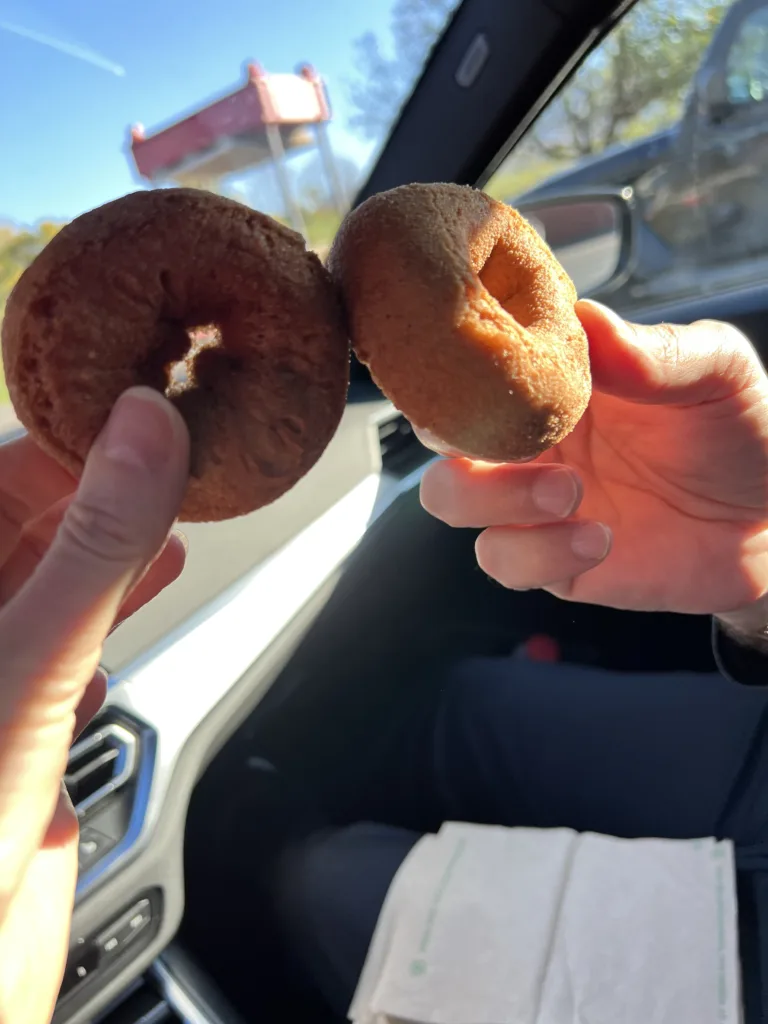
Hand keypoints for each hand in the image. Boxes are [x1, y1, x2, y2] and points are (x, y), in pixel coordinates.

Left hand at [0, 387, 188, 1022]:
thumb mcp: (29, 659)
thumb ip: (95, 546)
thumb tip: (144, 431)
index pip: (3, 473)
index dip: (77, 434)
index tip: (148, 400)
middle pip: (36, 518)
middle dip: (109, 484)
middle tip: (182, 443)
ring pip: (62, 575)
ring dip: (122, 540)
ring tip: (181, 497)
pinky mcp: (29, 713)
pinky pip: (78, 634)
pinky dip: (121, 603)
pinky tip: (158, 574)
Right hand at [420, 302, 767, 615]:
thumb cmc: (740, 431)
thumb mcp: (716, 371)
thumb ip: (653, 352)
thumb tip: (586, 317)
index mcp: (556, 383)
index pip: (477, 364)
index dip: (461, 366)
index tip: (485, 368)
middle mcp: (532, 438)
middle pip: (440, 433)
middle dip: (461, 438)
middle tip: (528, 446)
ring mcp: (534, 501)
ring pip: (450, 499)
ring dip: (496, 499)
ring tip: (571, 494)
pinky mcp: (551, 561)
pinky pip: (505, 561)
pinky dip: (539, 554)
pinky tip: (601, 538)